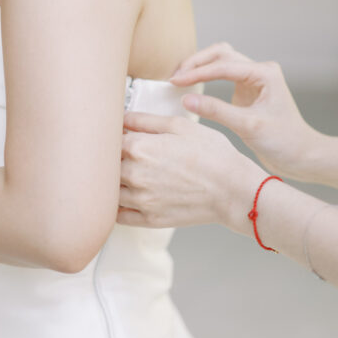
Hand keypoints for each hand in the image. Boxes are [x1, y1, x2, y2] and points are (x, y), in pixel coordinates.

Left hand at [118, 112, 266, 231]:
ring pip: (108, 191)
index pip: (107, 140)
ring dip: (110, 182)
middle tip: (118, 154)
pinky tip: (124, 197)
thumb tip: (122, 117)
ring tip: (123, 174)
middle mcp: (135, 175)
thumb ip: (146, 121)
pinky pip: (118, 215)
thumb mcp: (181, 126)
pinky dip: (115, 207)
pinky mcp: (149, 219)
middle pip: (104, 166)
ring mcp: (141, 200)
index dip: (109, 136)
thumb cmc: (213, 155)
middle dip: (107, 159)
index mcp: (140, 148)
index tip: (114, 135)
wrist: (234, 190)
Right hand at [169, 41, 319, 180]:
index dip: (196, 72)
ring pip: (221, 62)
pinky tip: (191, 86)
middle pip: (220, 55)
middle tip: (174, 78)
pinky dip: (205, 77)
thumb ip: (216, 111)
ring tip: (179, 79)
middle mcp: (259, 71)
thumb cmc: (284, 141)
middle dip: (196, 63)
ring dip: (200, 67)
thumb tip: (186, 99)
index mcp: (264, 73)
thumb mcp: (247, 126)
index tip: (175, 82)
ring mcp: (253, 79)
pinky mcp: (247, 90)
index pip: (223, 66)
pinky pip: (222, 76)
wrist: (302, 156)